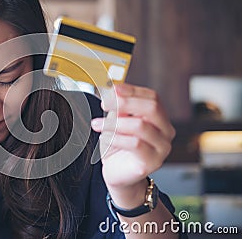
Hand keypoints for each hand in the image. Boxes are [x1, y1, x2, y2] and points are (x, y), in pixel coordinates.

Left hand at [91, 83, 175, 206]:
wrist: (117, 173)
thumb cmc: (117, 146)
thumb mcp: (117, 121)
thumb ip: (119, 108)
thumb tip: (113, 92)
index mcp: (160, 118)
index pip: (153, 97)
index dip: (132, 91)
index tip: (113, 89)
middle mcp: (166, 131)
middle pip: (152, 108)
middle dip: (125, 103)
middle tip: (104, 104)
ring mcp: (162, 148)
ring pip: (140, 126)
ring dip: (114, 123)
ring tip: (97, 124)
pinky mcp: (153, 162)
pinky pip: (135, 144)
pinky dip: (116, 138)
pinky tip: (104, 138)